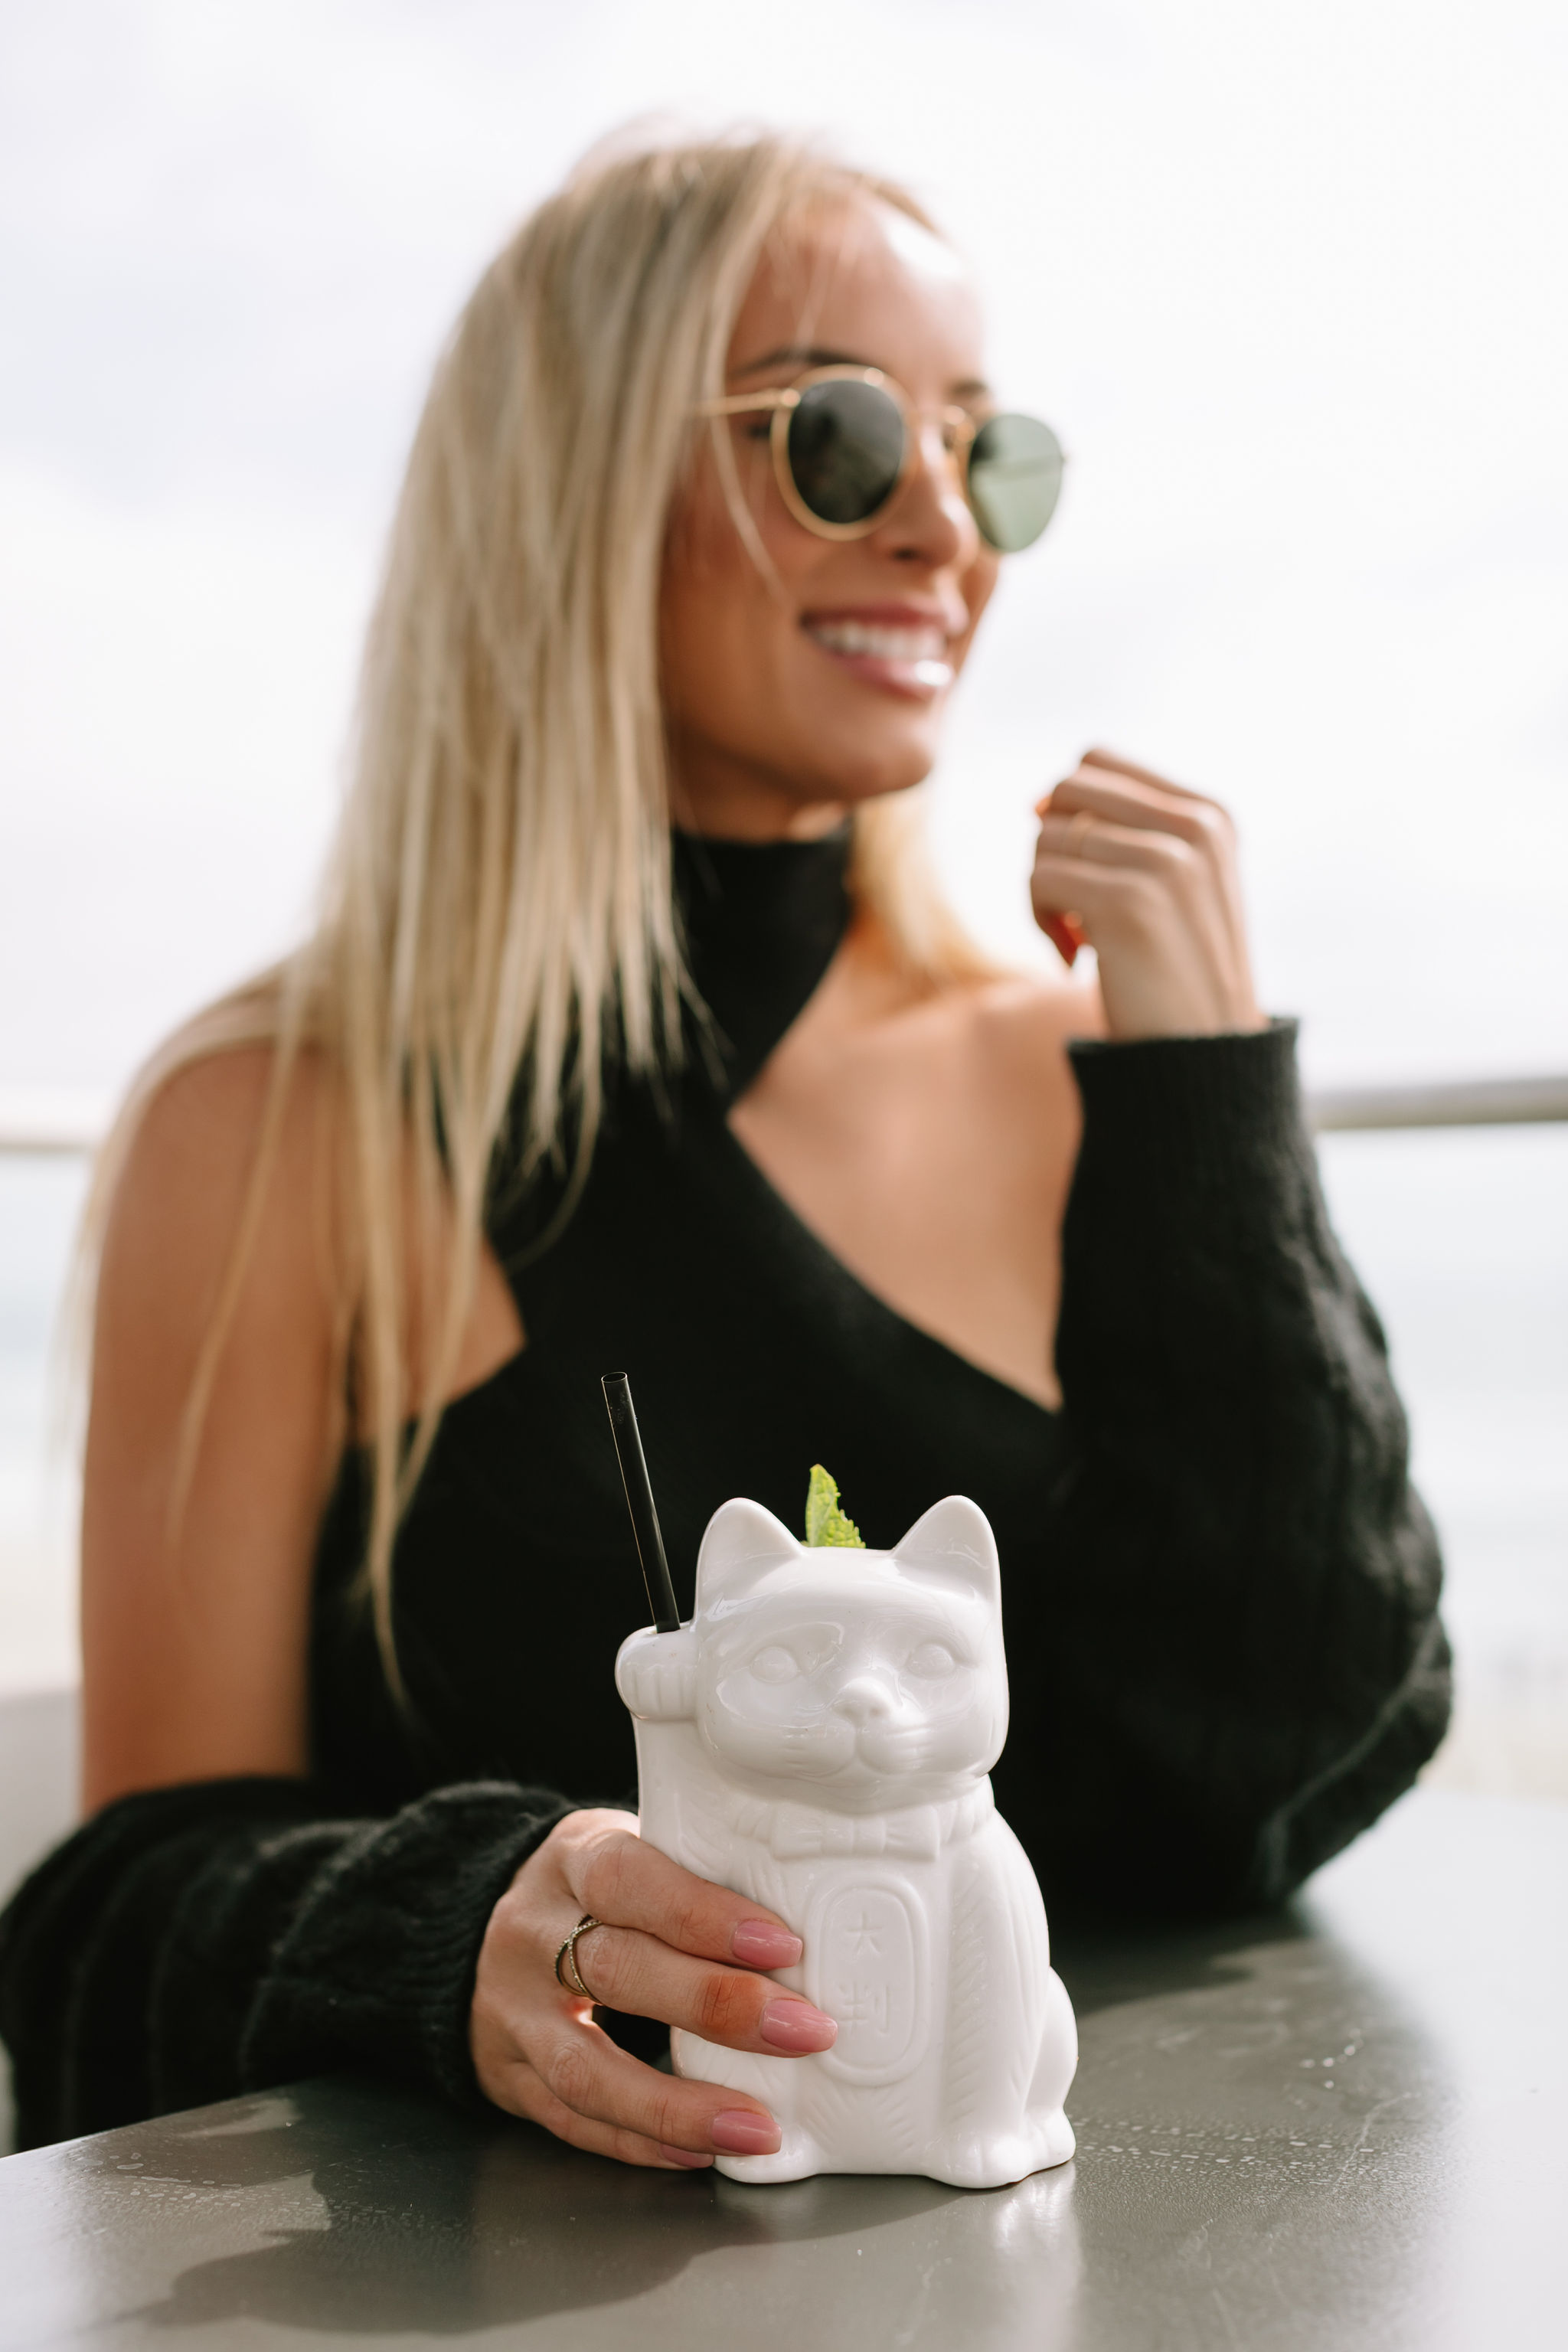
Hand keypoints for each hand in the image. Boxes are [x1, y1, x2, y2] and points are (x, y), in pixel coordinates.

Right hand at [470, 1807, 836, 2169]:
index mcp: (570, 1859)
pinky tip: (701, 2150)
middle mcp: (530, 1933)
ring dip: (677, 2104)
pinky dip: (640, 2141)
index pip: (628, 1879)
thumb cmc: (594, 1886)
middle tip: (803, 2032)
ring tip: (755, 2127)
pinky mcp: (509, 2076)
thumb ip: (698, 1872)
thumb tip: (816, 1909)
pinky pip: (572, 2121)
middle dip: (715, 2006)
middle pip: (614, 1971)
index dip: (702, 1913)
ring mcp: (511, 2013)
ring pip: (585, 2068)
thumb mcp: (630, 1846)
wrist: (481, 1925)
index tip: (783, 1946)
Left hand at [1032, 748, 1264, 1039]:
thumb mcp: (1177, 885)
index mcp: (1210, 814)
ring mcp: (1165, 863)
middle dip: (1051, 845)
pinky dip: (1040, 921)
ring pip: (1046, 838)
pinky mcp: (1128, 903)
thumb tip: (1038, 801)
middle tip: (1069, 905)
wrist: (1205, 1054)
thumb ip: (1130, 831)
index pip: (1096, 761)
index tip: (1081, 869)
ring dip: (1044, 893)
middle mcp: (1195, 828)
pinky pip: (1039, 878)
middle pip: (1064, 792)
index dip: (1066, 811)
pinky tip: (1074, 959)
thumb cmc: (1176, 972)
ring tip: (1076, 939)